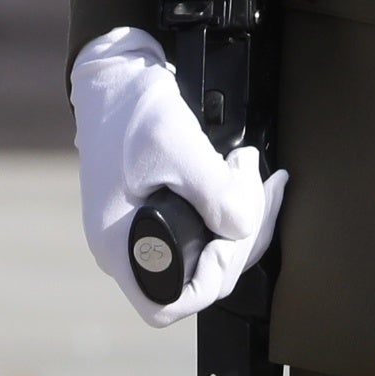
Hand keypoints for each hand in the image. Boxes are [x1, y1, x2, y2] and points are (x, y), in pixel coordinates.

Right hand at [69, 27, 281, 327]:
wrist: (116, 72)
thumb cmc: (132, 108)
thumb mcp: (176, 146)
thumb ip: (216, 192)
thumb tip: (244, 228)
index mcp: (118, 245)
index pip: (167, 304)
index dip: (208, 281)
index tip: (228, 238)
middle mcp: (128, 246)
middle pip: (197, 277)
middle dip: (239, 238)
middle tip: (258, 190)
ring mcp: (143, 229)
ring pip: (205, 251)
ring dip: (243, 217)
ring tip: (253, 172)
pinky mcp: (160, 209)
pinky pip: (202, 226)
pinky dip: (231, 204)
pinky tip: (244, 173)